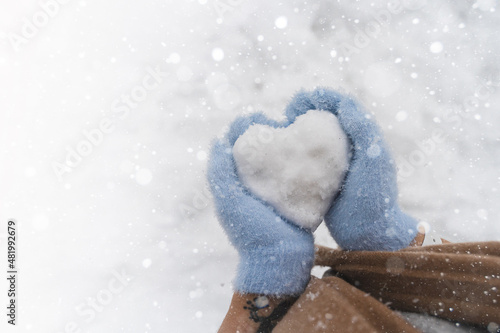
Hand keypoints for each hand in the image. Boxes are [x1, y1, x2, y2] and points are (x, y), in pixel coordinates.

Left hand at [207, 113, 314, 295]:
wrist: (279, 262)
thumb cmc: (253, 233)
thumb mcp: (230, 202)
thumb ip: (219, 172)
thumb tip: (218, 139)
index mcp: (234, 185)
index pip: (235, 148)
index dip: (244, 129)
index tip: (259, 117)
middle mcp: (250, 188)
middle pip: (256, 151)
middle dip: (266, 132)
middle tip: (280, 121)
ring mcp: (271, 195)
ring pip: (275, 162)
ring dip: (283, 145)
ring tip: (295, 131)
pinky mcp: (290, 201)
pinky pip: (293, 176)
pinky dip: (298, 163)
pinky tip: (310, 153)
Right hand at [286, 88, 417, 250]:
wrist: (372, 236)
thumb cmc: (375, 198)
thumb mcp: (373, 158)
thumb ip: (362, 128)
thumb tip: (342, 101)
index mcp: (363, 137)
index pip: (342, 105)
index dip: (321, 97)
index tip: (299, 102)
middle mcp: (351, 147)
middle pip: (327, 117)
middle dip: (307, 108)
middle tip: (289, 111)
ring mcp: (338, 164)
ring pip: (317, 136)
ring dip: (300, 127)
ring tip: (283, 127)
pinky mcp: (326, 180)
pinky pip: (310, 158)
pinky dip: (297, 150)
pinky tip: (283, 153)